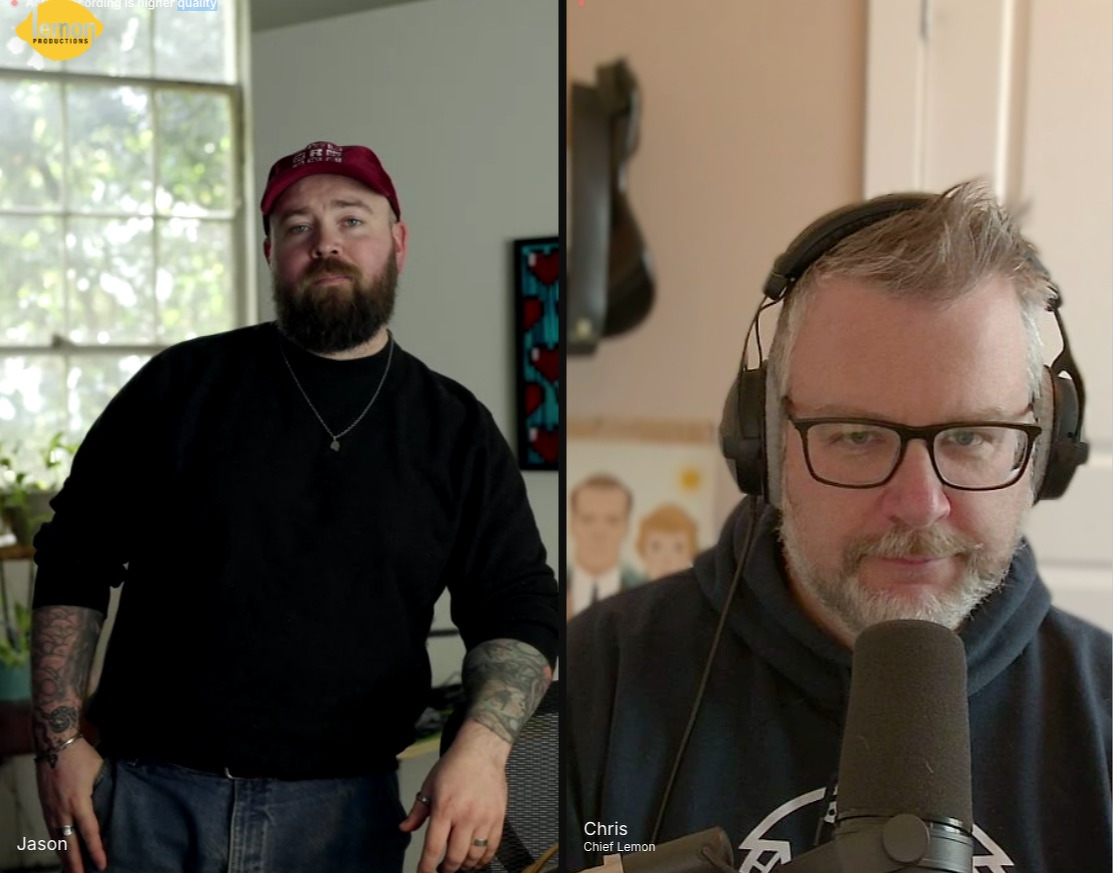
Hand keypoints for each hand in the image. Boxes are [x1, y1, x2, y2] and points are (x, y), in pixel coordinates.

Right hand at [34, 738, 106, 872]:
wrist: (54, 745)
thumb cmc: (81, 756)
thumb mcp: (99, 771)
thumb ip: (104, 790)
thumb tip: (114, 804)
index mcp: (79, 801)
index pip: (89, 832)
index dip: (96, 850)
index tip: (102, 864)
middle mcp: (62, 810)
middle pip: (69, 843)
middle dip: (75, 863)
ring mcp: (51, 809)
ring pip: (57, 840)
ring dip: (65, 857)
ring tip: (72, 871)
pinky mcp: (45, 807)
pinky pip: (51, 831)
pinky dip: (56, 844)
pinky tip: (61, 851)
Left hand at [399, 720, 509, 872]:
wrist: (482, 750)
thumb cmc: (455, 765)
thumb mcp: (430, 785)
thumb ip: (417, 811)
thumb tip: (405, 828)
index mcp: (445, 808)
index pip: (433, 847)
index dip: (427, 866)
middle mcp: (465, 816)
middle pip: (455, 857)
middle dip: (447, 869)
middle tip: (442, 870)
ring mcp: (484, 818)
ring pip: (474, 855)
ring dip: (465, 866)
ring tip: (458, 865)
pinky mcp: (498, 817)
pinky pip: (492, 847)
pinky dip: (484, 859)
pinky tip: (476, 859)